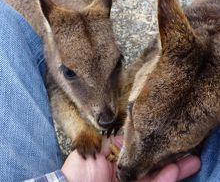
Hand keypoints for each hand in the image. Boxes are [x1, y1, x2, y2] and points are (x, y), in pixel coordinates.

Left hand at [61, 136, 200, 181]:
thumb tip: (126, 132)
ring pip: (157, 173)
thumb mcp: (93, 148)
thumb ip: (110, 140)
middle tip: (185, 145)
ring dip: (174, 166)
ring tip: (191, 158)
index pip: (139, 147)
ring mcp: (133, 181)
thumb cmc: (80, 169)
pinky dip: (166, 178)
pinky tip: (176, 170)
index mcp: (117, 157)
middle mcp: (128, 169)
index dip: (152, 140)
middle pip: (151, 160)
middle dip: (168, 153)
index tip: (164, 132)